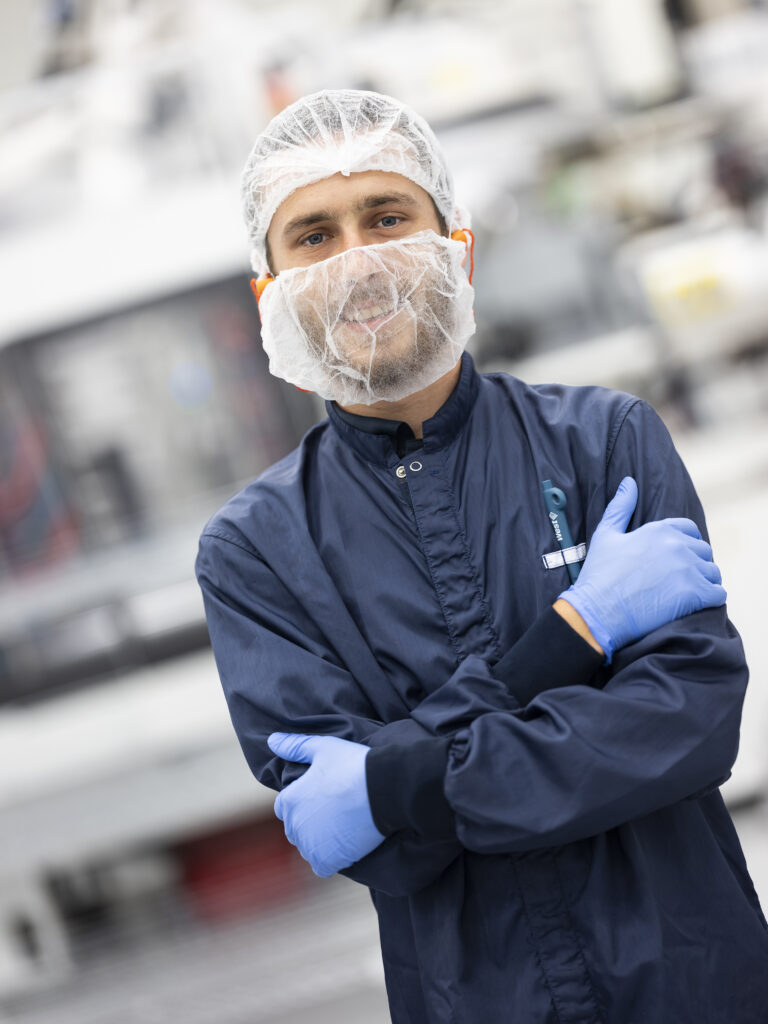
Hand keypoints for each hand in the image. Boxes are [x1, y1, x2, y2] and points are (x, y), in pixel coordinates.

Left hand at [268, 733, 385, 876]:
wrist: (384, 789)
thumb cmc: (353, 766)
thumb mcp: (323, 748)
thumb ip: (295, 747)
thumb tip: (271, 740)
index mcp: (290, 801)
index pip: (284, 807)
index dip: (302, 801)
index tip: (322, 797)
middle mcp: (295, 826)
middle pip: (297, 829)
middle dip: (311, 822)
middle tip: (336, 811)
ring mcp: (310, 846)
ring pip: (309, 848)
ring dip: (321, 841)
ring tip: (344, 825)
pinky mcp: (327, 861)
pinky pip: (321, 865)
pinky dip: (331, 857)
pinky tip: (345, 844)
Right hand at [559, 477, 725, 662]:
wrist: (597, 612)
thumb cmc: (599, 575)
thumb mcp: (605, 535)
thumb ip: (620, 507)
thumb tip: (629, 482)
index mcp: (659, 530)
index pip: (690, 530)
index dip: (685, 545)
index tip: (675, 560)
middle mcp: (677, 546)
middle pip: (703, 551)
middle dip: (694, 565)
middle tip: (676, 582)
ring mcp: (688, 570)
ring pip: (713, 573)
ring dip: (703, 583)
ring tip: (684, 594)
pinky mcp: (695, 594)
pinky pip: (718, 593)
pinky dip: (710, 599)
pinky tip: (692, 604)